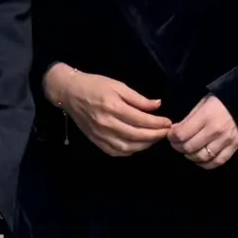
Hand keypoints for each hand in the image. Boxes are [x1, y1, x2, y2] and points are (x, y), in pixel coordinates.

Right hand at [43, 64, 170, 156]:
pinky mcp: (96, 141)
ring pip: (128, 147)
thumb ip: (138, 98)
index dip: (157, 123)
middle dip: (155, 136)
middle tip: (166, 132)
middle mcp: (107, 124)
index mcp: (113, 107)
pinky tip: (138, 145)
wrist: (69, 93)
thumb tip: (157, 105)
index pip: (141, 120)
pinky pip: (116, 152)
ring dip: (145, 145)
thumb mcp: (118, 85)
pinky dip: (130, 151)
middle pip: (137, 135)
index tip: (168, 122)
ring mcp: (100, 135)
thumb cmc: (95, 85)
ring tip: (154, 138)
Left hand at [168, 95, 237, 168]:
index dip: (172, 137)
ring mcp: (226, 140)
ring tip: (188, 151)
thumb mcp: (201, 104)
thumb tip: (175, 132)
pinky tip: (200, 160)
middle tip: (177, 144)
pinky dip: (206, 164)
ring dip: (191, 156)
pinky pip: (218, 161)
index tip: (171, 135)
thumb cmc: (218, 101)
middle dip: (179, 147)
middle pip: (190, 148)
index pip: (182, 134)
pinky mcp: (234, 146)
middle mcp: (215, 130)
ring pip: (202, 157)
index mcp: (205, 116)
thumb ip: (188, 120)